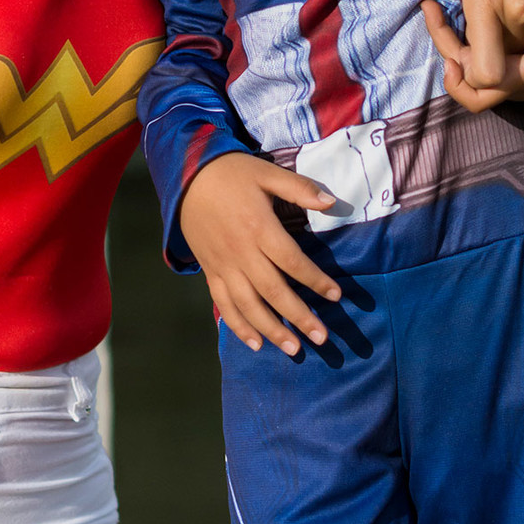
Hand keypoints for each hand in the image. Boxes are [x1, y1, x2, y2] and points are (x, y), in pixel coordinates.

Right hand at [180, 152, 342, 354]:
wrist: (186, 178)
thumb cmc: (233, 174)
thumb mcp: (267, 173)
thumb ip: (300, 189)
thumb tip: (332, 202)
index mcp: (259, 227)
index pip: (292, 261)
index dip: (315, 280)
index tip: (336, 296)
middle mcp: (241, 252)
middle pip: (273, 291)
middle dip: (299, 316)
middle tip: (322, 338)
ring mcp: (223, 265)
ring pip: (248, 304)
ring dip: (271, 329)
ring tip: (293, 350)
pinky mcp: (210, 271)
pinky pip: (223, 303)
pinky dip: (238, 326)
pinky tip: (255, 344)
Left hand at [422, 0, 523, 112]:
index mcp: (515, 78)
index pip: (472, 84)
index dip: (451, 63)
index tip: (439, 22)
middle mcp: (507, 81)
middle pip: (462, 74)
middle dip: (443, 44)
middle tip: (431, 8)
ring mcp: (509, 73)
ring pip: (470, 65)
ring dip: (453, 40)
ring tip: (441, 7)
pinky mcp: (514, 61)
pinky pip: (481, 54)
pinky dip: (468, 37)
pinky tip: (463, 10)